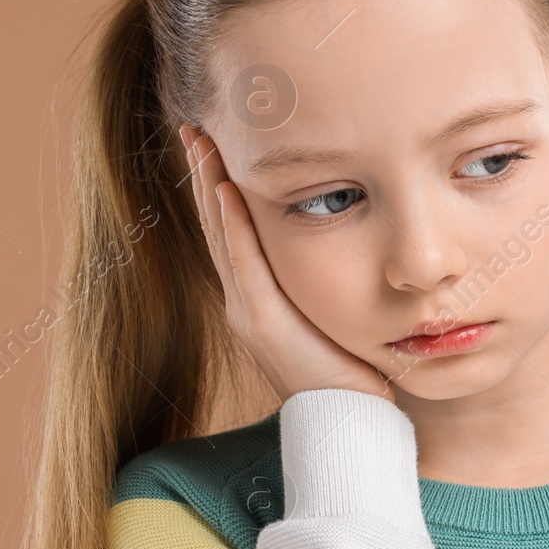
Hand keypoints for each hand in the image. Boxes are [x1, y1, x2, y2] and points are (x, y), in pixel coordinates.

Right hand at [180, 125, 394, 402]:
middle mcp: (245, 303)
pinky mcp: (263, 323)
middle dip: (206, 172)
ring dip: (210, 184)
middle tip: (194, 125)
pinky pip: (245, 262)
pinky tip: (227, 189)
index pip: (233, 230)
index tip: (214, 141)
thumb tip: (353, 237)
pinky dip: (233, 224)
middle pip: (218, 223)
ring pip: (223, 234)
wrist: (350, 424)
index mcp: (259, 300)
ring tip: (199, 140)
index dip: (220, 185)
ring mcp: (249, 313)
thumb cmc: (354, 374)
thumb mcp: (336, 313)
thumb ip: (328, 280)